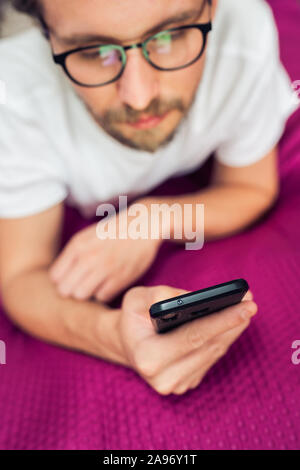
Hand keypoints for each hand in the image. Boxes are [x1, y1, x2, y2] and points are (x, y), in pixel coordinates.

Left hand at [49, 205, 161, 302]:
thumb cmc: (114, 231)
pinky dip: (104, 294)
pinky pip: (102, 297)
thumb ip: (72, 255)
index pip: (55, 276)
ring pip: (81, 296)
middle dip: (72, 290)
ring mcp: (104, 269)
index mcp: (77, 246)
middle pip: (65, 290)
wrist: (143, 225)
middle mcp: (88, 257)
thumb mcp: (87, 236)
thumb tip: (59, 278)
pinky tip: (108, 284)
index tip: (71, 278)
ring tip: (94, 285)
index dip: (61, 280)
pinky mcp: (120, 278)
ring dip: (87, 294)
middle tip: (82, 285)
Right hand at [118, 285, 256, 394]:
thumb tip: (197, 299)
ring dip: (232, 330)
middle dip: (232, 322)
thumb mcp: (136, 298)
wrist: (126, 343)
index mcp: (148, 358)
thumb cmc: (133, 317)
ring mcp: (177, 384)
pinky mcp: (187, 383)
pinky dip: (222, 339)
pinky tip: (232, 323)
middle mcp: (164, 378)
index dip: (221, 320)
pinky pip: (211, 358)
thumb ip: (161, 295)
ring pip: (214, 353)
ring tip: (245, 308)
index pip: (193, 337)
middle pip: (209, 346)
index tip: (245, 306)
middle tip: (251, 302)